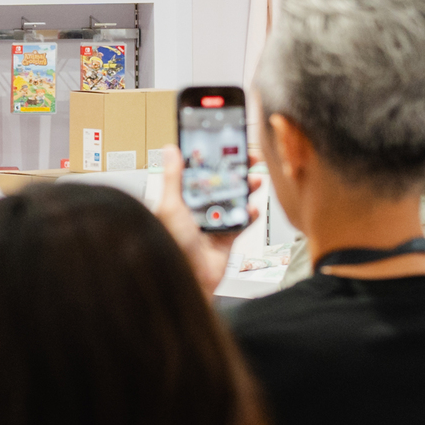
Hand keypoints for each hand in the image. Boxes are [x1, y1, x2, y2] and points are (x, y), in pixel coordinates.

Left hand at [153, 150, 242, 293]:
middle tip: (249, 159)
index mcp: (182, 199)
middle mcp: (198, 209)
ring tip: (254, 180)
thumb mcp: (171, 205)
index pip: (199, 173)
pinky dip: (250, 214)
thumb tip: (170, 151)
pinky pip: (243, 221)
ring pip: (234, 200)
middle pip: (221, 184)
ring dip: (246, 189)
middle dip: (236, 171)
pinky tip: (252, 208)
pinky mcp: (228, 237)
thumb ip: (173, 177)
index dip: (213, 159)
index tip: (225, 146)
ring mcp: (214, 222)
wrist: (188, 278)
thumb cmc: (172, 245)